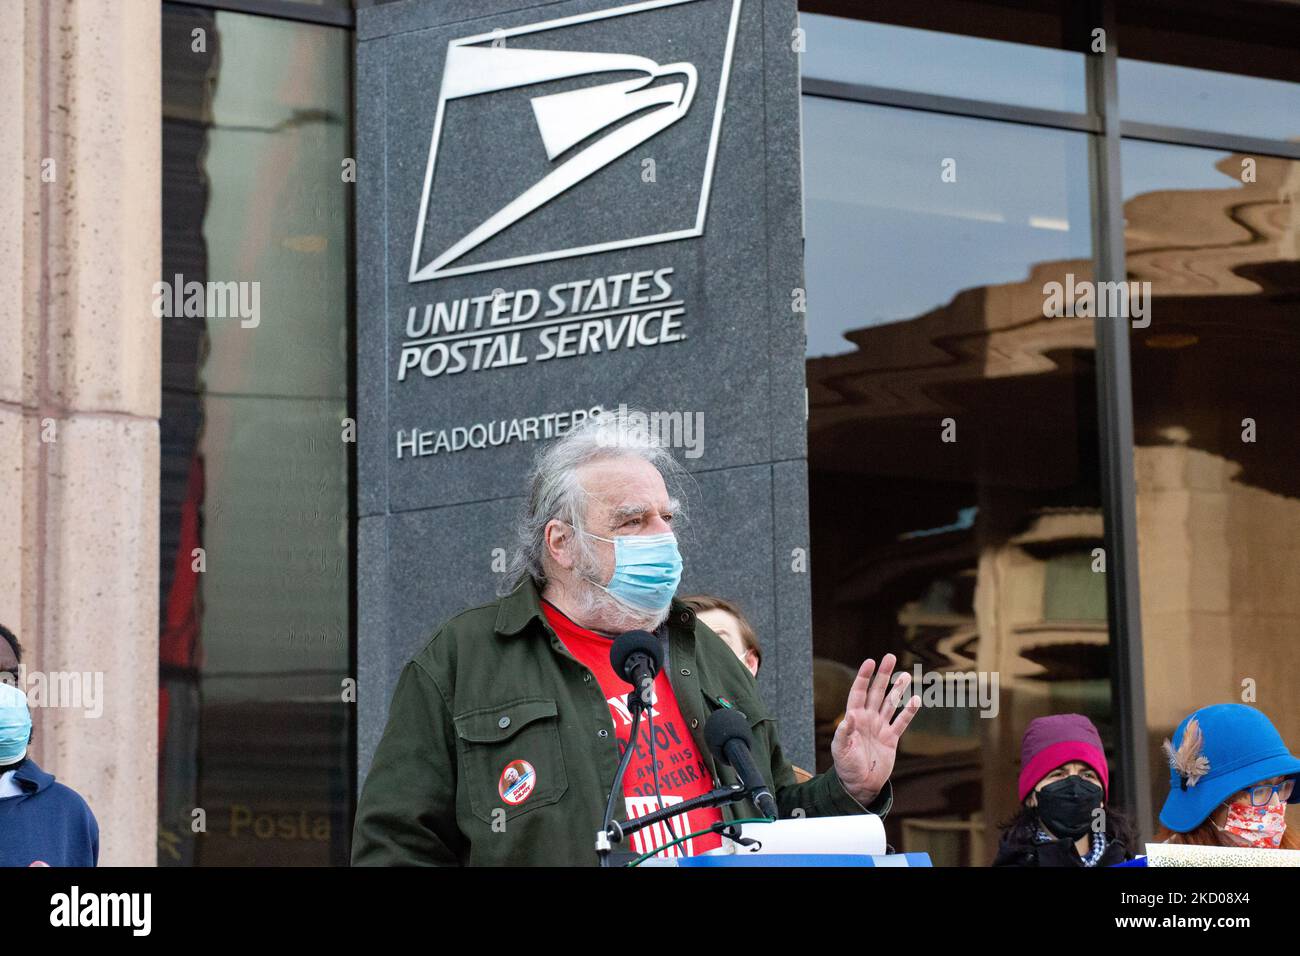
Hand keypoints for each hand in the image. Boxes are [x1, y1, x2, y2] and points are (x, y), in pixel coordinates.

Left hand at [830, 653, 919, 805]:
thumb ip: (844, 733)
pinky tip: (916, 700)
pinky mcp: (891, 738)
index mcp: (854, 718)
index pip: (859, 692)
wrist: (860, 785)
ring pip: (891, 703)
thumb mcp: (841, 750)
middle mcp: (867, 719)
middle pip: (876, 692)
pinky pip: (901, 722)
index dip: (864, 677)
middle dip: (883, 675)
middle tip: (890, 657)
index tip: (870, 661)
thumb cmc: (846, 767)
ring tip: (906, 675)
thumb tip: (848, 717)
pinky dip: (909, 712)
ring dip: (898, 689)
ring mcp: (880, 727)